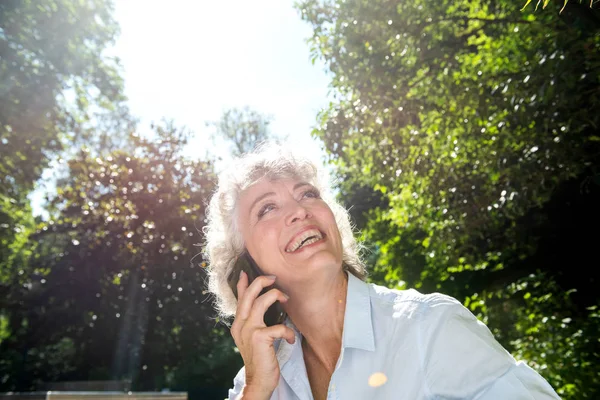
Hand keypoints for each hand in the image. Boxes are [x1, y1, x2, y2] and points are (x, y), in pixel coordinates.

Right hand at [230, 271, 295, 399]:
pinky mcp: (260, 337)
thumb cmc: (259, 358)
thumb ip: (254, 322)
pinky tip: (290, 339)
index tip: (245, 272)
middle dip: (261, 282)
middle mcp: (241, 325)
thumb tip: (262, 305)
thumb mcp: (252, 337)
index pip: (239, 299)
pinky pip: (278, 326)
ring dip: (276, 296)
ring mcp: (249, 330)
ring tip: (286, 299)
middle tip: (273, 278)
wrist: (258, 380)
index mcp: (238, 324)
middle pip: (249, 294)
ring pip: (261, 301)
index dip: (242, 284)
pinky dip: (288, 331)